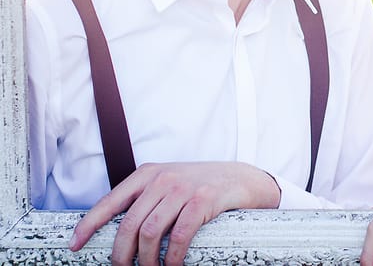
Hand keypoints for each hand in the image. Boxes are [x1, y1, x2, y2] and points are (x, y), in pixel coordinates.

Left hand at [68, 161, 280, 265]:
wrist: (241, 179)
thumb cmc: (200, 186)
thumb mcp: (169, 183)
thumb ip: (146, 198)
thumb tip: (117, 231)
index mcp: (148, 174)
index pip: (110, 201)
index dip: (89, 225)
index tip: (74, 245)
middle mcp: (162, 179)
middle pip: (129, 224)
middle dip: (121, 254)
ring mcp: (183, 188)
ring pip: (150, 232)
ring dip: (146, 260)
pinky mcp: (203, 200)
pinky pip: (178, 235)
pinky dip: (172, 256)